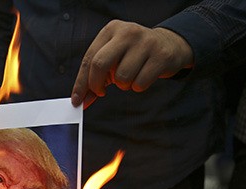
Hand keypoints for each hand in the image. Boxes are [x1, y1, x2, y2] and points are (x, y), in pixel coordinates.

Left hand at [71, 20, 193, 108]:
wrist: (169, 44)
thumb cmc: (134, 54)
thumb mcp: (113, 58)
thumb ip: (95, 77)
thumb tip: (81, 100)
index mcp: (111, 30)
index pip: (89, 59)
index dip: (81, 83)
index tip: (77, 100)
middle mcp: (127, 32)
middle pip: (100, 64)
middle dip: (96, 85)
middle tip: (101, 92)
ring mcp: (145, 43)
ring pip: (121, 77)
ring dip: (122, 85)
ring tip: (129, 77)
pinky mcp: (161, 56)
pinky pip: (139, 83)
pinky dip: (138, 86)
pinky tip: (142, 76)